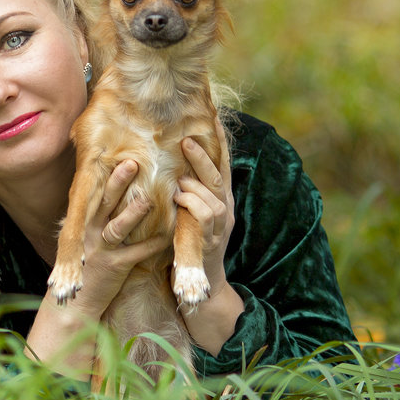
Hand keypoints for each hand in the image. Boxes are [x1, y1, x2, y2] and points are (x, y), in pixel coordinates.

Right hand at [28, 159, 167, 374]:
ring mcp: (101, 250)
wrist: (77, 301)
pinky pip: (136, 253)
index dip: (108, 175)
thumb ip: (99, 215)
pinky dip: (152, 244)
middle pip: (105, 203)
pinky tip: (166, 235)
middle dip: (118, 183)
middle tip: (132, 163)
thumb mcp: (87, 236)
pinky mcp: (115, 267)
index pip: (96, 193)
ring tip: (149, 198)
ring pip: (117, 227)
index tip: (120, 154)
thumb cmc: (88, 264)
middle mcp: (89, 232)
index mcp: (84, 221)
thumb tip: (114, 189)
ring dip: (134, 212)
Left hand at [174, 128, 234, 301]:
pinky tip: (179, 199)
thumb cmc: (190, 243)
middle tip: (185, 140)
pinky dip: (193, 204)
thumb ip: (188, 190)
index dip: (220, 143)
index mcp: (221, 200)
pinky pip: (206, 216)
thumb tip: (174, 165)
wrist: (202, 281)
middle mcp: (225, 210)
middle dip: (204, 158)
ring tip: (178, 180)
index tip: (214, 117)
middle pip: (219, 177)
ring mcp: (221, 226)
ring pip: (214, 196)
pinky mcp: (211, 241)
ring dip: (195, 184)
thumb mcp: (189, 212)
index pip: (222, 166)